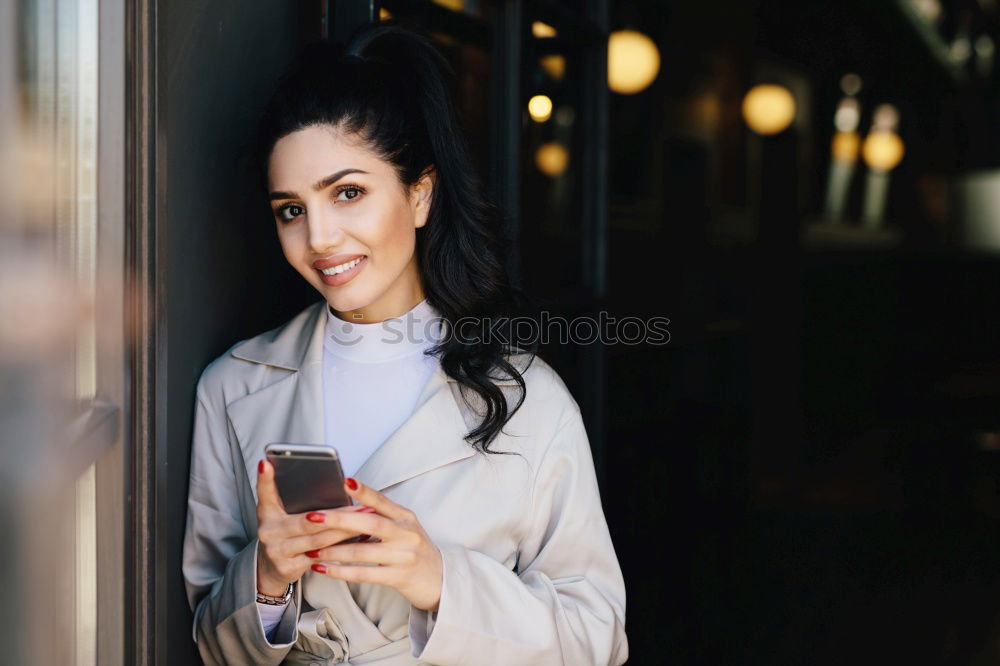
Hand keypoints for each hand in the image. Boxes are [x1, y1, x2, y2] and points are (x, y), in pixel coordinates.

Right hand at [255, 459, 371, 596]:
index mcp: (267, 513)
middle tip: (363, 506)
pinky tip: (359, 541)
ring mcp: (277, 551)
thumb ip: (297, 501)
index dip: (265, 479)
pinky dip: (342, 548)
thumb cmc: (284, 535)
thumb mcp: (283, 516)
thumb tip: (332, 485)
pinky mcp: (288, 567)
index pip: (265, 492)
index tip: (267, 463)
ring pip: (319, 539)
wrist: (270, 570)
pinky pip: (322, 556)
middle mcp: (269, 531)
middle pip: (307, 520)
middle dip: (340, 513)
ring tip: (367, 521)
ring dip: (346, 530)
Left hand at [306, 478, 443, 611]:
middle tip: (314, 517)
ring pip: (362, 552)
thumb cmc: (415, 551)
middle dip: (338, 520)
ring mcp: (403, 556)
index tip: (345, 481)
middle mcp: (406, 533)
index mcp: (405, 517)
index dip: (364, 491)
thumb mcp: (404, 529)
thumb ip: (381, 518)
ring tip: (312, 548)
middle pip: (369, 523)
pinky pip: (363, 574)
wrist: (440, 579)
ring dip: (333, 550)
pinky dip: (340, 571)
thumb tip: (347, 510)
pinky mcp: (398, 577)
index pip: (381, 501)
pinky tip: (324, 569)